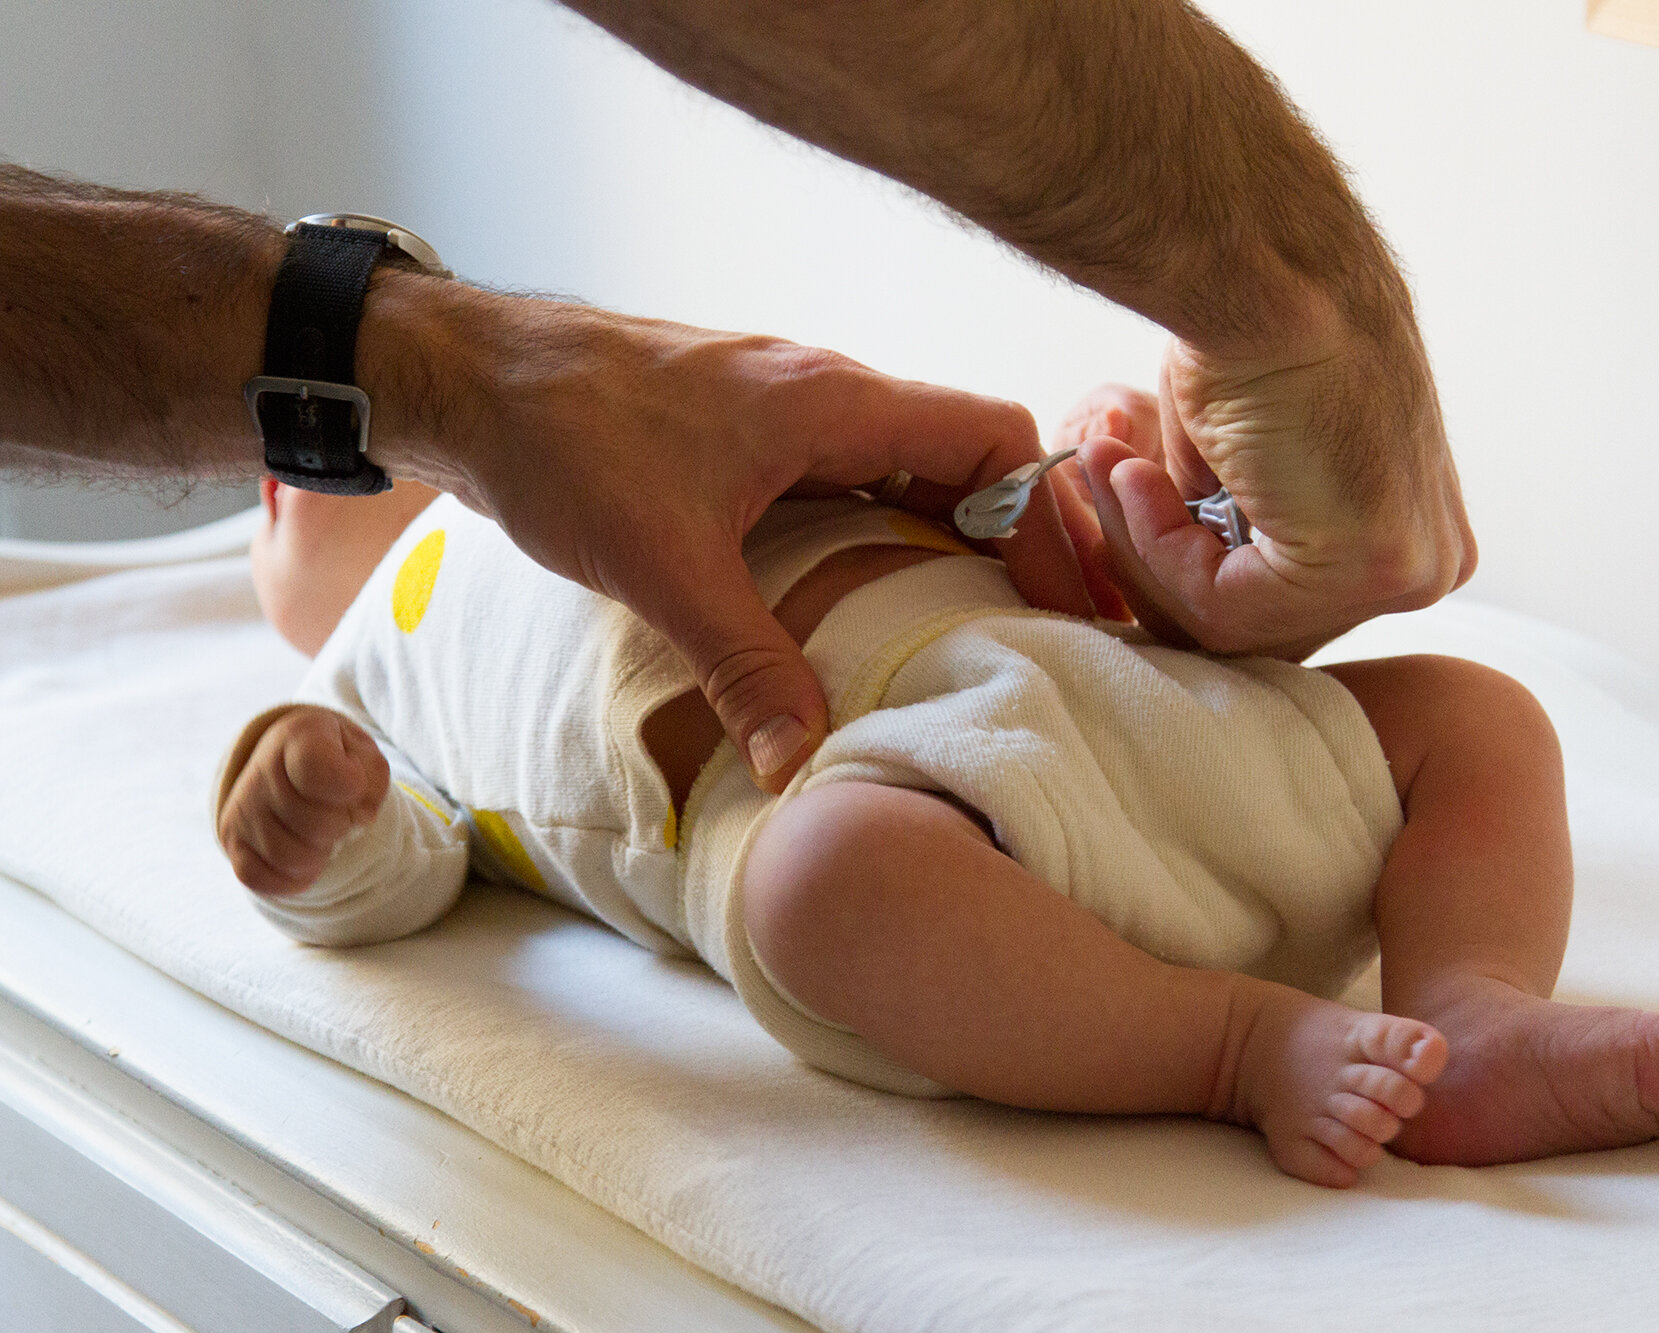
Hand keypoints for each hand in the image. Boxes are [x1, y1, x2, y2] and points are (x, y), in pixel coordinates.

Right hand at [217, 706, 388, 895]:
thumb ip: (371, 781)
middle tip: (338, 812)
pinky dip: (293, 878)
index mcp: (298, 736)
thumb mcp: (367, 757)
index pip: (317, 771)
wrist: (296, 762)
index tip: (352, 782)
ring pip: (291, 858)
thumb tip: (354, 819)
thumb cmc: (342, 761)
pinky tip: (305, 857)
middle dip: (341, 825)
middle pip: (315, 824)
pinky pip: (260, 879)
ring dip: (320, 854)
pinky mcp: (231, 841)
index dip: (350, 787)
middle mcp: (260, 769)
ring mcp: (241, 808)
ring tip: (323, 834)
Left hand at [364, 281, 1093, 792]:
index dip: (1046, 520)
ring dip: (942, 538)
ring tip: (964, 629)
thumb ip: (745, 665)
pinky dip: (876, 534)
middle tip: (1032, 632)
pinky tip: (859, 602)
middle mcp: (825, 396)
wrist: (463, 374)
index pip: (997, 439)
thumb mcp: (664, 565)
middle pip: (965, 459)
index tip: (1062, 602)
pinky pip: (846, 480)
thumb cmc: (561, 437)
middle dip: (1009, 542)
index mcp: (835, 404)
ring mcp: (784, 412)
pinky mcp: (742, 435)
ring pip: (903, 470)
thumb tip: (802, 764)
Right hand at [1051, 329, 1475, 658]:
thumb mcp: (1241, 456)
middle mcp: (1429, 562)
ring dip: (1142, 542)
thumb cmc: (1252, 330)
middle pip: (1262, 626)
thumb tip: (1168, 565)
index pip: (1283, 605)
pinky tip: (1131, 473)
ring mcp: (1411, 571)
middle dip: (1156, 560)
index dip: (1181, 563)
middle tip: (1102, 479)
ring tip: (1109, 462)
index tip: (1121, 486)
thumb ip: (1231, 525)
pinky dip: (1153, 542)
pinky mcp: (1371, 566)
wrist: (1266, 270)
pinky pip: (1223, 605)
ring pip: (1234, 622)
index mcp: (1412, 536)